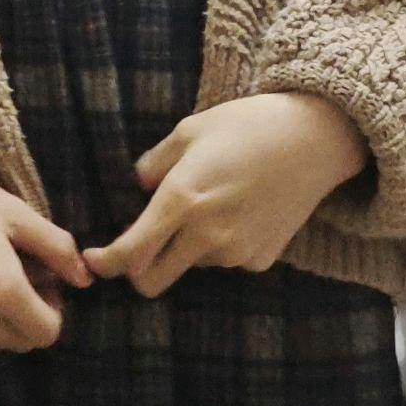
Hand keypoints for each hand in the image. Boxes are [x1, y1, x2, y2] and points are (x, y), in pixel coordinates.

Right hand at [0, 160, 93, 351]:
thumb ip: (57, 248)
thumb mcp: (17, 212)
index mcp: (2, 290)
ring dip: (2, 318)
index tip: (44, 278)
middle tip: (21, 272)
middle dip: (30, 315)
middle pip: (22, 342)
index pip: (47, 333)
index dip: (54, 308)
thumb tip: (85, 278)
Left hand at [81, 93, 369, 296]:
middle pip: (153, 280)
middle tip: (140, 245)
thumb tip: (139, 188)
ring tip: (212, 201)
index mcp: (182, 199)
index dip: (106, 263)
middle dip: (139, 271)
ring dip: (187, 248)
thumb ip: (155, 163)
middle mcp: (206, 234)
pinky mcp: (260, 260)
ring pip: (192, 265)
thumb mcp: (191, 130)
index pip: (131, 252)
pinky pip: (226, 261)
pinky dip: (221, 245)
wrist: (312, 140)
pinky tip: (240, 210)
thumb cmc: (246, 125)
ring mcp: (236, 251)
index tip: (93, 261)